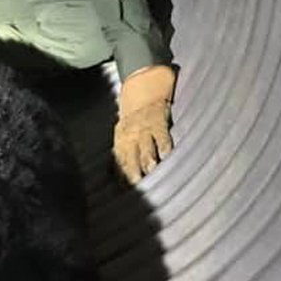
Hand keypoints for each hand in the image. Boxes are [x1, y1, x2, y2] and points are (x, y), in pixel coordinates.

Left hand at [113, 64, 176, 182]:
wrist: (144, 89)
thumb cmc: (132, 117)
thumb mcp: (122, 133)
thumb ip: (120, 153)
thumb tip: (113, 175)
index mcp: (120, 140)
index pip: (119, 161)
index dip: (120, 176)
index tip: (123, 191)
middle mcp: (130, 135)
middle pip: (131, 157)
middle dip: (133, 172)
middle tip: (137, 186)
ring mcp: (144, 128)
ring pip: (146, 148)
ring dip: (149, 161)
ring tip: (151, 173)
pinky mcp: (158, 121)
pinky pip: (161, 135)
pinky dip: (164, 145)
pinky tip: (167, 155)